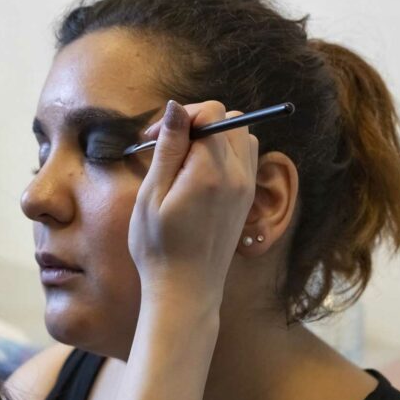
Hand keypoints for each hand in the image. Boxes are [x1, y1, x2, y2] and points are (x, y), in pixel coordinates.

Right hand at [128, 100, 257, 305]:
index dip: (181, 116)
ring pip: (242, 137)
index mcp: (211, 171)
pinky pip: (245, 159)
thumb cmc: (159, 247)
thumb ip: (169, 148)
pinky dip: (225, 154)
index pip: (211, 114)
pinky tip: (199, 174)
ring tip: (184, 160)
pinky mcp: (246, 199)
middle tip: (169, 145)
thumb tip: (177, 108)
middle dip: (199, 122)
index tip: (155, 138)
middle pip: (231, 120)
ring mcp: (246, 188)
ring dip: (215, 137)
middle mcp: (237, 176)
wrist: (185, 291)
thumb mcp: (152, 195)